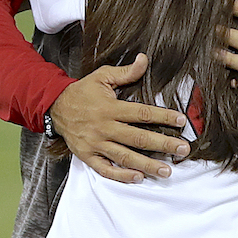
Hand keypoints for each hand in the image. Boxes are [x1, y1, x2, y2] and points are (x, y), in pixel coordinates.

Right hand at [48, 53, 190, 182]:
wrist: (55, 107)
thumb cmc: (82, 91)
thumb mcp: (102, 76)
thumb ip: (126, 72)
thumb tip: (144, 59)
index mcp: (110, 107)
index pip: (142, 113)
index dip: (163, 117)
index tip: (181, 121)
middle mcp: (104, 127)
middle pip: (138, 138)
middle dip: (163, 144)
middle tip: (183, 149)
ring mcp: (96, 144)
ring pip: (125, 157)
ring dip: (148, 165)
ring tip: (166, 171)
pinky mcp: (88, 156)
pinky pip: (106, 169)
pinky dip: (122, 175)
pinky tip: (138, 177)